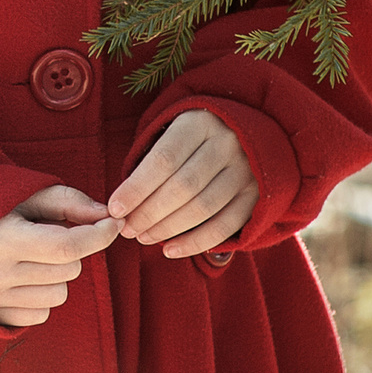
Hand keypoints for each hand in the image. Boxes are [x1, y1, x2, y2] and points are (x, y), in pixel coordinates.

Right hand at [0, 185, 117, 327]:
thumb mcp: (28, 194)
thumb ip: (69, 201)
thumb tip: (105, 215)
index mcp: (3, 241)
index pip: (67, 246)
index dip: (98, 235)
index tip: (114, 223)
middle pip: (69, 269)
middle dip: (72, 250)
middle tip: (46, 234)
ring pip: (61, 294)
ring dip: (58, 274)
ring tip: (32, 256)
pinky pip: (44, 312)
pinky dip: (42, 294)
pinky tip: (23, 276)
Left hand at [107, 109, 257, 258]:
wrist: (242, 131)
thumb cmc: (192, 137)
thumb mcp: (173, 131)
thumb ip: (151, 161)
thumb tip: (123, 205)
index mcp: (200, 122)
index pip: (164, 159)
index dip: (137, 187)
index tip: (115, 208)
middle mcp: (227, 143)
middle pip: (183, 186)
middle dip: (149, 213)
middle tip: (127, 229)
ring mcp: (246, 170)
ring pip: (203, 208)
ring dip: (167, 228)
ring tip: (143, 237)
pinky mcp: (256, 194)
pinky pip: (225, 226)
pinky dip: (196, 242)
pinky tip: (170, 250)